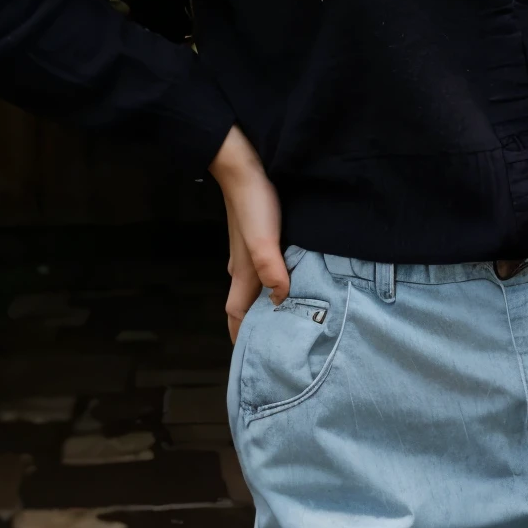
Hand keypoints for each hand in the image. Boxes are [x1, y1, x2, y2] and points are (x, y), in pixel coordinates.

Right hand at [210, 124, 285, 343]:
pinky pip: (265, 269)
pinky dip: (274, 282)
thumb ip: (271, 269)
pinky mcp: (259, 237)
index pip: (237, 315)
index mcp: (242, 273)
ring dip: (265, 304)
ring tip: (288, 316)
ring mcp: (248, 252)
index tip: (255, 360)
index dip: (242, 338)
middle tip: (277, 343)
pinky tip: (291, 279)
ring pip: (254, 287)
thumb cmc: (253, 203)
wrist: (243, 166)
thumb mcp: (263, 239)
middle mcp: (242, 267)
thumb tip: (280, 300)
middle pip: (245, 304)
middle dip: (255, 326)